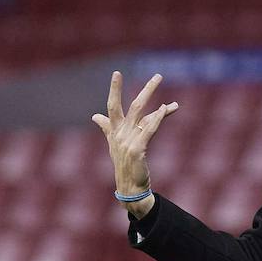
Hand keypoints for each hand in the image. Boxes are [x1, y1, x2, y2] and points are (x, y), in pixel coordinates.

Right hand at [91, 71, 178, 215]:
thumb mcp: (114, 144)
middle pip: (133, 106)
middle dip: (146, 90)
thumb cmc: (125, 165)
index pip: (113, 106)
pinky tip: (165, 108)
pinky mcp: (137, 149)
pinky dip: (158, 117)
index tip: (117, 73)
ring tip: (166, 88)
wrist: (129, 188)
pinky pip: (149, 129)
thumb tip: (95, 115)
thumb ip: (107, 128)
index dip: (114, 89)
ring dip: (155, 99)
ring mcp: (128, 141)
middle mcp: (121, 134)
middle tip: (159, 76)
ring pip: (143, 114)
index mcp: (115, 131)